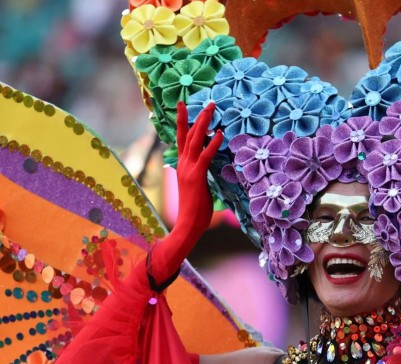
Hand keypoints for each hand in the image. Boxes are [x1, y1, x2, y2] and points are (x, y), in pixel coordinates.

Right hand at [174, 101, 223, 234]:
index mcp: (182, 165)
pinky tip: (219, 134)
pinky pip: (205, 157)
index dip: (183, 121)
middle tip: (207, 102)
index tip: (184, 105)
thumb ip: (198, 174)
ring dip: (204, 123)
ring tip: (212, 109)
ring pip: (195, 140)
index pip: (181, 138)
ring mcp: (188, 169)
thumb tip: (205, 169)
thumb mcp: (196, 186)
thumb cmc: (195, 209)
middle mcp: (182, 164)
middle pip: (188, 134)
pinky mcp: (196, 177)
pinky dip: (212, 144)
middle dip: (197, 117)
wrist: (187, 224)